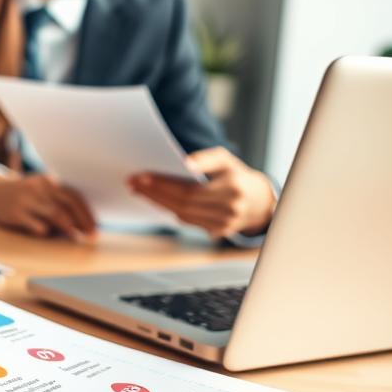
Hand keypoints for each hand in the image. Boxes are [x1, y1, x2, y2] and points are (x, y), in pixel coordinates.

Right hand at [0, 173, 96, 238]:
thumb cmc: (24, 194)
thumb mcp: (41, 190)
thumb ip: (58, 201)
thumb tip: (82, 223)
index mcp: (48, 180)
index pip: (73, 196)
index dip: (86, 212)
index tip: (94, 226)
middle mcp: (39, 188)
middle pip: (67, 205)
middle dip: (82, 222)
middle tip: (91, 235)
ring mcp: (27, 200)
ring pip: (55, 214)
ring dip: (69, 228)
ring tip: (76, 238)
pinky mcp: (16, 213)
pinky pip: (37, 225)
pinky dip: (47, 231)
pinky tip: (52, 236)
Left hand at [127, 146, 276, 238]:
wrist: (259, 201)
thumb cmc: (236, 174)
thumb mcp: (225, 159)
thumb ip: (206, 158)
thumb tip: (183, 163)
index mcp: (232, 188)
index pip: (189, 190)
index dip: (163, 185)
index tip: (141, 176)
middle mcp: (230, 210)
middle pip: (182, 205)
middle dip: (154, 193)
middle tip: (132, 182)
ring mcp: (225, 225)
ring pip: (182, 216)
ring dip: (157, 203)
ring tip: (138, 190)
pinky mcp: (218, 232)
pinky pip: (187, 221)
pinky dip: (169, 210)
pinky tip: (154, 199)